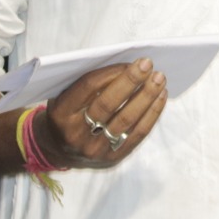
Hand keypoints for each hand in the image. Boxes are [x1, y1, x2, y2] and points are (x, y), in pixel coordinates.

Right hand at [34, 57, 167, 168]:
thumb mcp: (64, 95)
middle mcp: (77, 133)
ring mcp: (95, 148)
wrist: (57, 149)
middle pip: (108, 104)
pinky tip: (160, 97)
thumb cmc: (66, 113)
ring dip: (146, 97)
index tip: (130, 60)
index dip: (111, 72)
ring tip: (160, 79)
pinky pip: (137, 134)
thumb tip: (124, 66)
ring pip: (126, 120)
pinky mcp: (112, 157)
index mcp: (61, 112)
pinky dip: (152, 114)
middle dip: (130, 82)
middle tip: (148, 64)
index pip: (89, 87)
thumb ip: (87, 83)